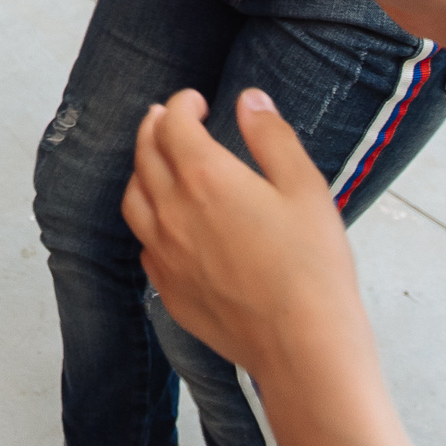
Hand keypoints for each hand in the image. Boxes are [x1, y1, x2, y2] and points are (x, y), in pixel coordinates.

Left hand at [122, 89, 389, 417]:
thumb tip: (250, 99)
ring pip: (134, 198)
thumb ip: (272, 137)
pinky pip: (144, 244)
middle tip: (165, 117)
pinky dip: (147, 220)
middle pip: (145, 154)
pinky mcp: (169, 289)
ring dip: (141, 170)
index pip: (173, 123)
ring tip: (155, 161)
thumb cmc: (311, 267)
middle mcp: (173, 211)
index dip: (181, 104)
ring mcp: (165, 253)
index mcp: (205, 177)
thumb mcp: (304, 187)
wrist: (302, 345)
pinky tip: (164, 222)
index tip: (195, 100)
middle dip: (154, 127)